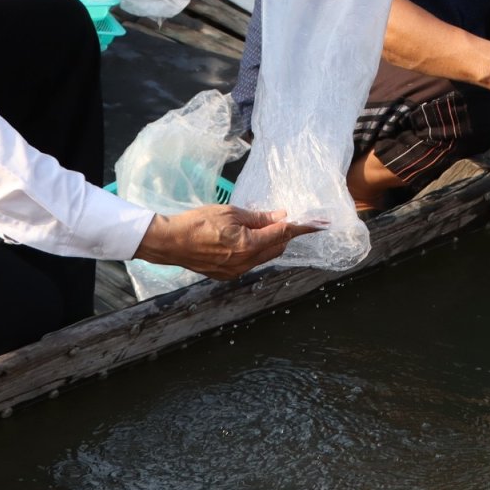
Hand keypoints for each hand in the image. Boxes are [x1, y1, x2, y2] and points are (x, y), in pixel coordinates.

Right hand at [132, 204, 321, 278]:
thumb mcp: (231, 213)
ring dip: (269, 243)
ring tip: (262, 227)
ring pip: (264, 257)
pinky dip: (254, 251)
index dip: (301, 228)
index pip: (282, 234)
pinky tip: (246, 239)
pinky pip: (250, 263)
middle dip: (284, 235)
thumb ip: (259, 217)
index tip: (318, 224)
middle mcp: (244, 263)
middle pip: (276, 248)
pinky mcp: (226, 276)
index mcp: (247, 245)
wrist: (170, 242)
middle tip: (285, 219)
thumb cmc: (197, 222)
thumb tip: (281, 216)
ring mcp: (235, 272)